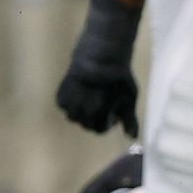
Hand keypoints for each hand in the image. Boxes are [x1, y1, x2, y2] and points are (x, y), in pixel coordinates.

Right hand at [57, 0, 140, 134]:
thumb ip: (130, 120)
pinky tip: (80, 91)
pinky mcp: (61, 94)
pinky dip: (71, 102)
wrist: (101, 54)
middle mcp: (81, 111)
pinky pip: (64, 106)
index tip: (112, 112)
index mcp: (98, 113)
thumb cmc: (118, 78)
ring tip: (90, 96)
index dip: (107, 122)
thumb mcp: (129, 98)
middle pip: (86, 124)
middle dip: (95, 117)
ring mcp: (69, 103)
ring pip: (73, 117)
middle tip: (101, 102)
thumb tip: (131, 138)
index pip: (99, 129)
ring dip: (82, 111)